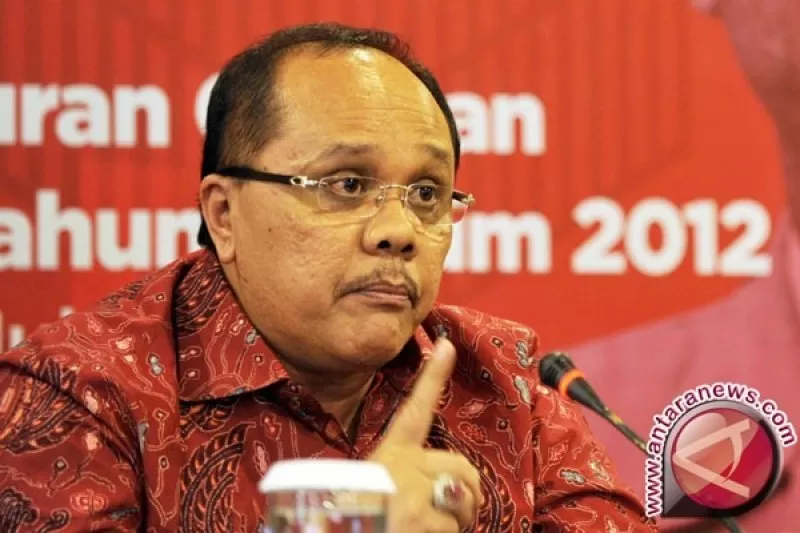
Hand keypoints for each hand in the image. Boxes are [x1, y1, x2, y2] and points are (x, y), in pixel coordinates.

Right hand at [369, 338, 483, 532]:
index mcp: (387, 456)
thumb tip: (448, 486)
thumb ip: (404, 477)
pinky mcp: (419, 518)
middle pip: (462, 467)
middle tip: (454, 515)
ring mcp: (410, 492)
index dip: (432, 376)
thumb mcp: (372, 490)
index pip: (413, 409)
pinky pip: (453, 528)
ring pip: (463, 498)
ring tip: (432, 528)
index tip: (446, 345)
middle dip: (467, 495)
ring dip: (459, 520)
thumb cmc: (354, 519)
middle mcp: (400, 468)